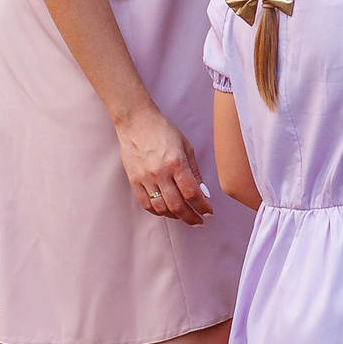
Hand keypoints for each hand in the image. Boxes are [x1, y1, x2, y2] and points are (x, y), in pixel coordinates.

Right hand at [116, 107, 213, 224]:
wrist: (136, 122)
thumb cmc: (163, 130)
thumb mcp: (186, 147)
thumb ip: (195, 171)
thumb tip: (202, 192)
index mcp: (176, 163)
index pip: (192, 193)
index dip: (202, 207)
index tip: (208, 212)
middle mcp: (160, 173)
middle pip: (177, 206)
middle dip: (191, 218)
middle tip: (199, 222)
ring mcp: (145, 178)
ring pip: (161, 208)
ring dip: (175, 217)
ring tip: (184, 216)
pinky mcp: (134, 181)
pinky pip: (146, 204)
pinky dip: (158, 212)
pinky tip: (167, 212)